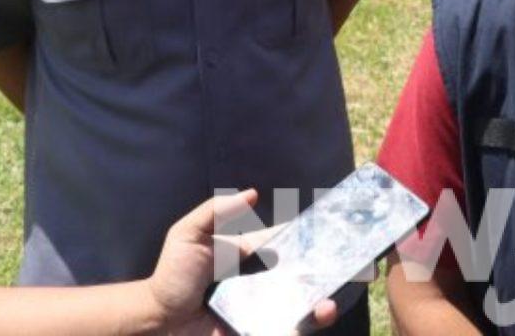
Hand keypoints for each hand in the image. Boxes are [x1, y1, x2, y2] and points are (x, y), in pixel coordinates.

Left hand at [144, 191, 340, 334]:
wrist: (157, 320)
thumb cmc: (171, 275)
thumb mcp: (188, 234)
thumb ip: (216, 211)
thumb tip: (253, 193)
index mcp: (251, 254)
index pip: (288, 241)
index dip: (313, 234)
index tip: (339, 226)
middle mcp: (264, 280)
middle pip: (305, 272)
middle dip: (332, 268)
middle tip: (358, 264)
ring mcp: (264, 307)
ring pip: (304, 302)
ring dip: (325, 300)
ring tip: (332, 299)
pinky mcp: (261, 329)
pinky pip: (290, 327)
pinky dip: (308, 323)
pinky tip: (319, 312)